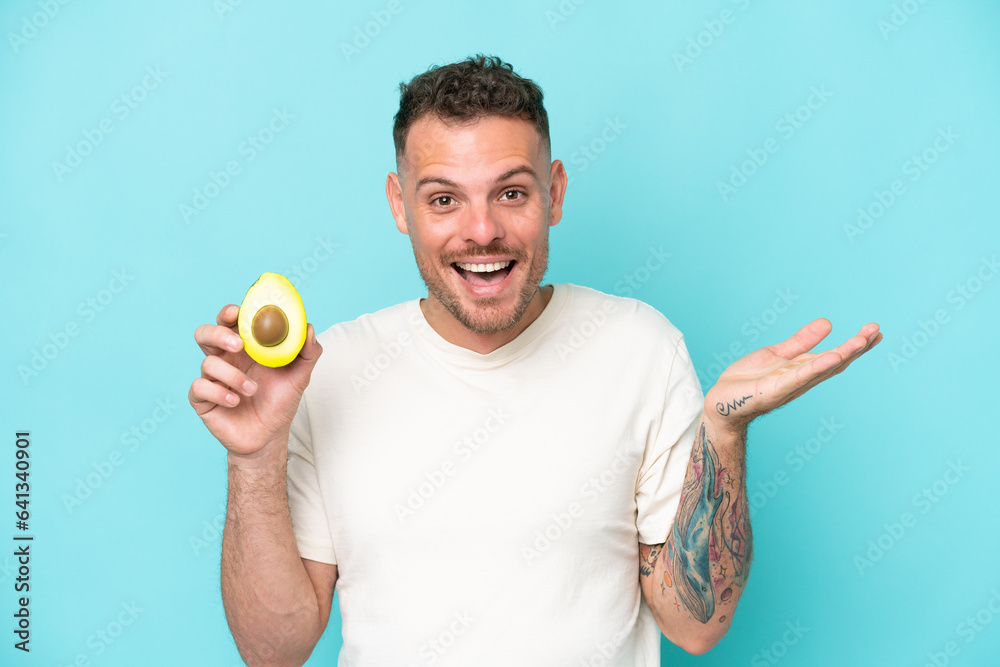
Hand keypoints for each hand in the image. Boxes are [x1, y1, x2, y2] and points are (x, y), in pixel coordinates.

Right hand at [188, 304, 322, 459]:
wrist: (269, 437)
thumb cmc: (281, 401)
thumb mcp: (300, 376)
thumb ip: (307, 351)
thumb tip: (307, 328)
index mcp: (245, 347)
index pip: (229, 321)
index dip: (229, 313)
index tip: (237, 313)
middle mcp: (225, 359)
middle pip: (205, 334)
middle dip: (218, 334)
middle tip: (238, 345)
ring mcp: (212, 379)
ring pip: (207, 363)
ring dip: (232, 376)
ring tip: (252, 390)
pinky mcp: (203, 400)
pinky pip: (199, 388)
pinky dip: (219, 393)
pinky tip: (235, 402)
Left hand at [704, 318, 880, 434]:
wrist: (721, 402)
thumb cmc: (748, 380)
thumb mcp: (778, 354)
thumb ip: (801, 341)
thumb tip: (828, 323)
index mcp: (803, 369)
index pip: (836, 356)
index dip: (856, 345)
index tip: (875, 331)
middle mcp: (802, 379)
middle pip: (836, 362)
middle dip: (857, 347)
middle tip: (876, 330)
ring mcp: (790, 385)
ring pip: (822, 368)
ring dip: (844, 354)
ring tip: (862, 340)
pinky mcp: (775, 389)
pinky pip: (799, 377)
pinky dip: (816, 367)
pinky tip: (832, 357)